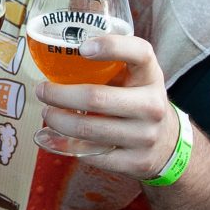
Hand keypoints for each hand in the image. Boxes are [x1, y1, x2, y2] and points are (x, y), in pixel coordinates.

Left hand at [34, 33, 177, 179]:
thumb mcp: (135, 76)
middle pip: (96, 98)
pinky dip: (69, 145)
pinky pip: (92, 154)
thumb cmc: (138, 99)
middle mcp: (152, 105)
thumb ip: (108, 64)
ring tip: (48, 114)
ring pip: (88, 129)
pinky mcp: (137, 163)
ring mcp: (147, 136)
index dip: (111, 46)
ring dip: (58, 121)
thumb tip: (56, 57)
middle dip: (59, 94)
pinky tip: (59, 138)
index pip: (138, 52)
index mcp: (150, 75)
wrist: (167, 143)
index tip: (82, 48)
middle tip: (42, 91)